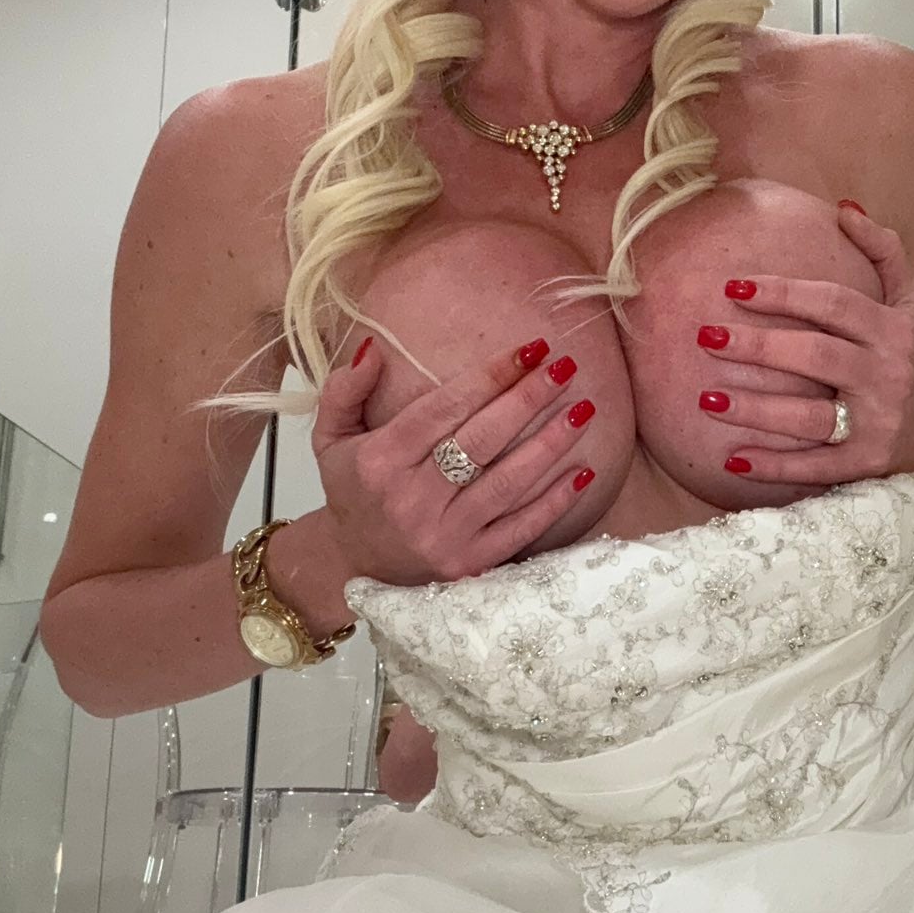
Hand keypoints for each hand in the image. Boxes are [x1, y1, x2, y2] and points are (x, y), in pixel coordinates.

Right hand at [311, 335, 597, 583]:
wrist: (353, 564)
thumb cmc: (353, 489)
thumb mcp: (330, 438)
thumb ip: (344, 390)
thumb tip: (373, 347)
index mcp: (381, 462)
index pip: (443, 409)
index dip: (489, 376)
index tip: (530, 348)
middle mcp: (412, 499)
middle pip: (482, 440)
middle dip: (527, 399)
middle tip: (565, 367)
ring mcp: (444, 535)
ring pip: (508, 483)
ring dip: (550, 445)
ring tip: (583, 409)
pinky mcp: (469, 565)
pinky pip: (520, 529)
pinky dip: (555, 501)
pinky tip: (584, 472)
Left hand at [695, 202, 913, 486]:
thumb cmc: (912, 357)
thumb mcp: (911, 302)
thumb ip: (884, 252)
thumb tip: (844, 209)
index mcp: (894, 330)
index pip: (833, 304)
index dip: (784, 293)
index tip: (733, 288)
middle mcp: (888, 374)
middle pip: (816, 355)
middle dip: (758, 347)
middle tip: (706, 337)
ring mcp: (878, 423)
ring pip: (810, 416)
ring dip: (756, 409)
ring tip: (707, 399)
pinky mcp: (867, 465)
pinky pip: (815, 467)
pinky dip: (775, 466)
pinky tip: (733, 458)